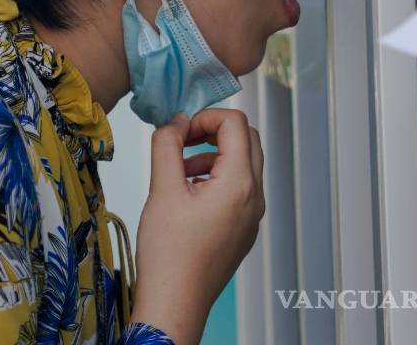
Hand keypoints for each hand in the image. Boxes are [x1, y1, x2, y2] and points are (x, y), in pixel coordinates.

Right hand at [129, 109, 264, 344]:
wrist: (176, 301)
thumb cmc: (169, 253)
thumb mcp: (162, 190)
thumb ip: (167, 146)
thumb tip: (174, 122)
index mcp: (239, 184)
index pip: (235, 123)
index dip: (205, 116)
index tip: (180, 130)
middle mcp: (254, 198)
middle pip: (246, 140)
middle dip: (213, 132)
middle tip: (182, 142)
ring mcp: (252, 216)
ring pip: (244, 164)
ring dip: (214, 154)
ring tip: (179, 170)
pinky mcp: (243, 229)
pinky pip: (239, 189)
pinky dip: (217, 177)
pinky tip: (187, 195)